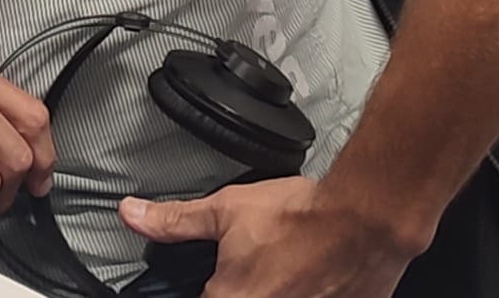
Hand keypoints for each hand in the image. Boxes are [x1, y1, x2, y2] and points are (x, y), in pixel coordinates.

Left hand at [120, 177, 410, 297]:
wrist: (365, 220)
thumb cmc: (303, 218)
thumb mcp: (227, 210)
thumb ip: (176, 221)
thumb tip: (133, 215)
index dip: (207, 283)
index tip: (225, 273)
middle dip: (244, 284)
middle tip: (263, 264)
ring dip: (278, 285)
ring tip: (287, 268)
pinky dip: (303, 291)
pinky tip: (310, 276)